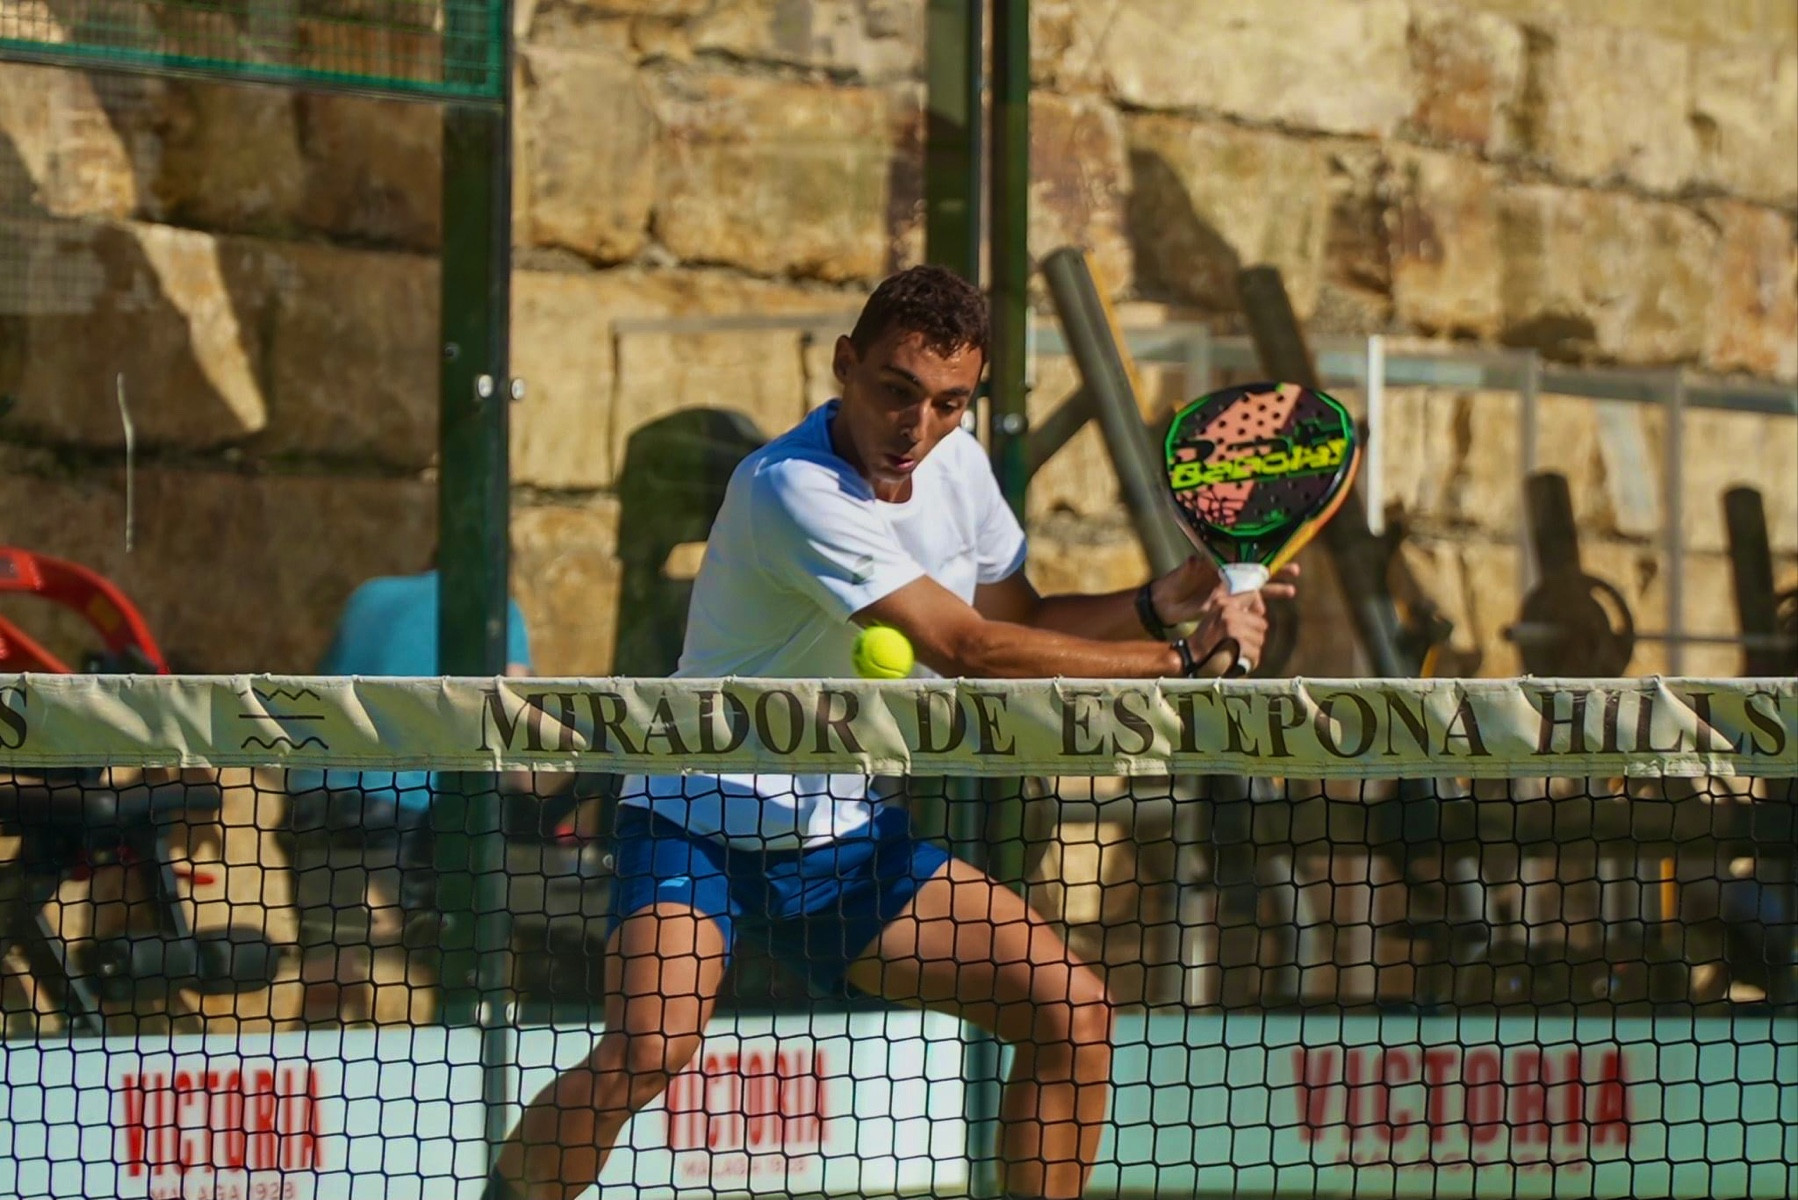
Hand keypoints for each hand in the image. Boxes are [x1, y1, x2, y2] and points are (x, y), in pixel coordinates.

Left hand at [1149, 555, 1298, 626]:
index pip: (1245, 558)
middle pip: (1255, 572)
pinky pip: (1247, 605)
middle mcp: (1227, 575)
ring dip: (1272, 590)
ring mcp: (1228, 590)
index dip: (1262, 558)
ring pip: (1255, 589)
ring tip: (1292, 591)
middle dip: (1276, 572)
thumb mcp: (1182, 575)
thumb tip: (1197, 558)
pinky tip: (1266, 612)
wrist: (1163, 604)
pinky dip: (1257, 607)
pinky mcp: (1226, 605)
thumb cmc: (1172, 585)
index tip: (1278, 558)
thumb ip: (1191, 568)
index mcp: (1219, 564)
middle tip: (1296, 571)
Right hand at [1184, 587, 1268, 676]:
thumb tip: (1259, 611)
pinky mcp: (1238, 642)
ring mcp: (1234, 626)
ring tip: (1238, 652)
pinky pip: (1255, 653)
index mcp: (1224, 602)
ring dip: (1251, 649)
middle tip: (1242, 642)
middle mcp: (1229, 611)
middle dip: (1254, 635)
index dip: (1258, 609)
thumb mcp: (1215, 616)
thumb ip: (1234, 610)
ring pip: (1259, 639)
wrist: (1191, 657)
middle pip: (1261, 623)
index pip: (1252, 596)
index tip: (1255, 619)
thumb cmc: (1205, 639)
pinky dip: (1250, 660)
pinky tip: (1239, 660)